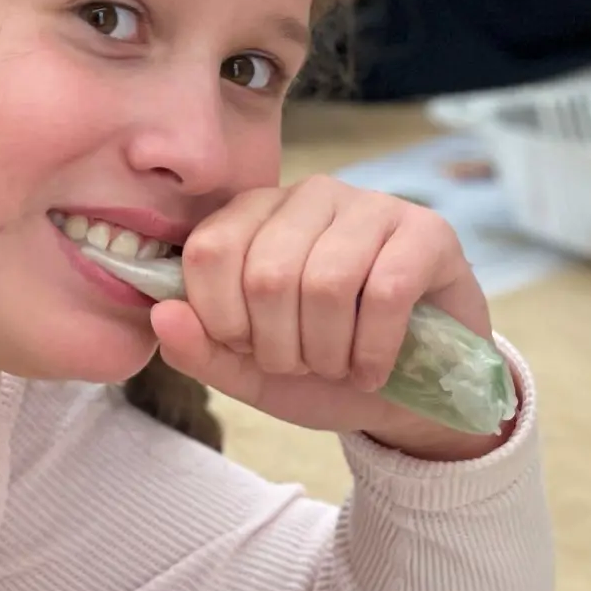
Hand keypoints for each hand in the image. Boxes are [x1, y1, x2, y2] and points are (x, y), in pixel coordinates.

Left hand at [152, 176, 508, 461]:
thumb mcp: (250, 372)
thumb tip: (161, 314)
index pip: (210, 250)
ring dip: (328, 352)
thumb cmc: (324, 372)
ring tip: (340, 367)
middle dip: (281, 346)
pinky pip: (386, 291)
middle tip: (304, 365)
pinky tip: (373, 370)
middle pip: (268, 273)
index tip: (250, 350)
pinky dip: (374, 350)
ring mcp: (375, 206)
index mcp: (259, 215)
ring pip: (327, 282)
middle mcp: (313, 196)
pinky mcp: (429, 231)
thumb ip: (200, 348)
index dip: (222, 320)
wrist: (410, 394)